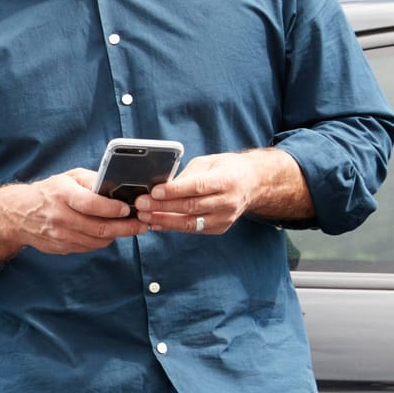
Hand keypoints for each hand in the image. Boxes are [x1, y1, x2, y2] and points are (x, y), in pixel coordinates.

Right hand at [1, 168, 149, 254]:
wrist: (18, 215)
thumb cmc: (48, 192)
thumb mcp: (68, 177)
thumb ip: (92, 180)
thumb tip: (118, 185)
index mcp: (62, 195)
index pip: (92, 204)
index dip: (113, 209)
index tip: (128, 208)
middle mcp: (60, 217)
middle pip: (99, 228)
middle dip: (125, 227)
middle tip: (141, 225)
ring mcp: (60, 235)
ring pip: (96, 241)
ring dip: (116, 236)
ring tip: (130, 229)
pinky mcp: (61, 248)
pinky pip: (88, 247)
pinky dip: (102, 241)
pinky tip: (109, 233)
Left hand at [134, 152, 266, 234]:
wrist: (253, 184)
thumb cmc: (227, 170)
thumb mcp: (208, 163)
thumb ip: (187, 176)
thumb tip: (161, 187)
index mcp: (226, 180)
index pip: (197, 187)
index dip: (174, 191)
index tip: (154, 192)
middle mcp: (228, 201)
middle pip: (191, 206)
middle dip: (162, 207)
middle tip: (141, 205)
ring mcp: (224, 218)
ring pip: (190, 222)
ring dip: (164, 220)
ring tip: (144, 216)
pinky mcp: (219, 228)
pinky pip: (192, 229)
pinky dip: (172, 227)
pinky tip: (156, 223)